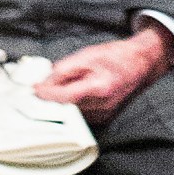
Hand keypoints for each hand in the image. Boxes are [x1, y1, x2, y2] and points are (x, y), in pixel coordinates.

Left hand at [35, 25, 173, 124]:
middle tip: (43, 87)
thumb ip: (63, 70)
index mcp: (98, 89)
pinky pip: (79, 115)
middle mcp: (102, 107)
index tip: (34, 89)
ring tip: (63, 87)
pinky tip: (74, 93)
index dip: (45, 95)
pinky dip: (72, 105)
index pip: (63, 98)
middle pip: (65, 109)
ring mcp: (103, 116)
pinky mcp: (103, 119)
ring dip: (61, 103)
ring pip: (70, 113)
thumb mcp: (86, 55)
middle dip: (51, 99)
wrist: (140, 65)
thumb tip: (43, 83)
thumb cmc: (116, 57)